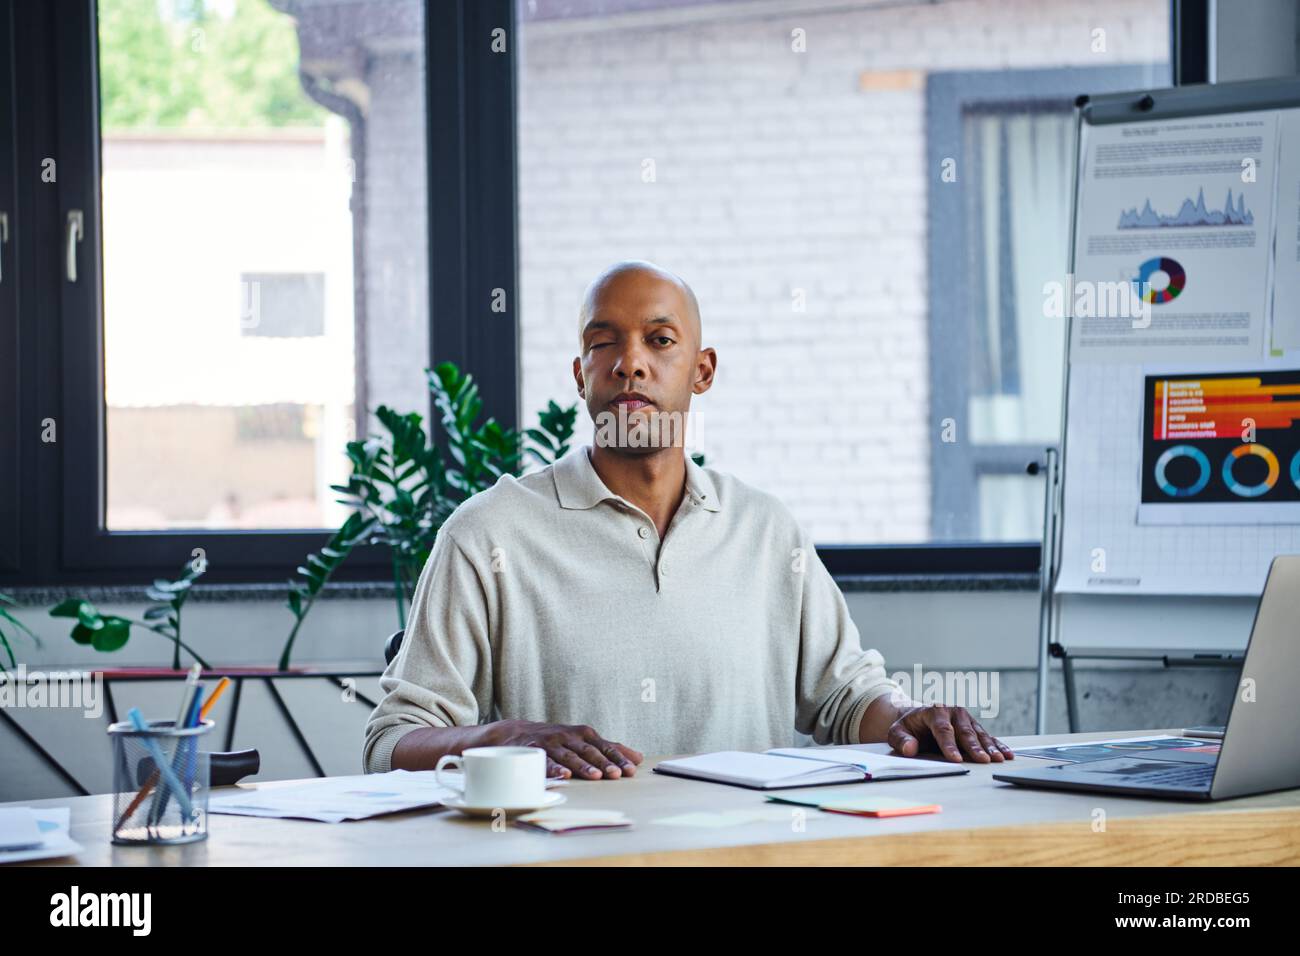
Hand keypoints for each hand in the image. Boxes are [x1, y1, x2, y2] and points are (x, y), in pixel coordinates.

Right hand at [489, 719, 642, 779]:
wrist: (516, 733)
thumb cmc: (558, 739)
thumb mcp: (584, 740)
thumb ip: (610, 748)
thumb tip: (638, 757)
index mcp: (584, 734)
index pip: (605, 746)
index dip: (618, 758)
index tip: (631, 769)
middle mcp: (569, 737)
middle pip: (589, 751)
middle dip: (604, 762)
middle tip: (617, 774)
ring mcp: (552, 743)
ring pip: (570, 756)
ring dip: (583, 766)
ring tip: (596, 777)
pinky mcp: (535, 752)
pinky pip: (546, 761)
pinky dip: (555, 768)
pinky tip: (565, 775)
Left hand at [887, 704, 1014, 763]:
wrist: (916, 716)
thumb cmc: (908, 726)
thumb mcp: (897, 731)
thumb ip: (902, 740)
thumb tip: (910, 749)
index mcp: (934, 711)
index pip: (943, 730)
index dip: (949, 746)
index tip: (956, 760)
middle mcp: (953, 712)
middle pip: (965, 732)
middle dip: (974, 748)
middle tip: (983, 761)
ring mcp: (966, 719)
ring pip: (979, 734)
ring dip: (990, 747)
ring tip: (999, 759)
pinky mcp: (974, 726)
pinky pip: (987, 736)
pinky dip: (998, 745)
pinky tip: (1007, 754)